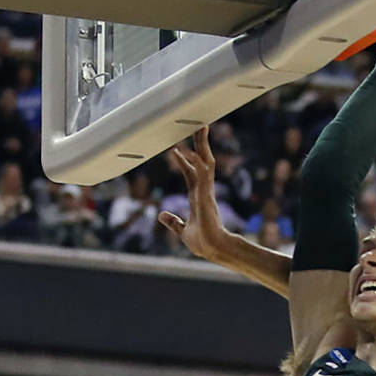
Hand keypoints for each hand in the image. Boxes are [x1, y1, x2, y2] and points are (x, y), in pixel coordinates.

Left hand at [158, 127, 229, 261]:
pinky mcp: (205, 196)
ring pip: (204, 163)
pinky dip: (194, 162)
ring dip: (201, 146)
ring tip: (200, 128)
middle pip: (203, 162)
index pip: (192, 173)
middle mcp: (203, 191)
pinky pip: (200, 175)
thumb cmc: (203, 242)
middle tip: (200, 126)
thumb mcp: (182, 231)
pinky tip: (187, 151)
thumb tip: (161, 215)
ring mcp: (206, 192)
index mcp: (198, 197)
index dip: (186, 160)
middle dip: (201, 144)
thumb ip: (173, 222)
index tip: (178, 148)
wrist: (214, 249)